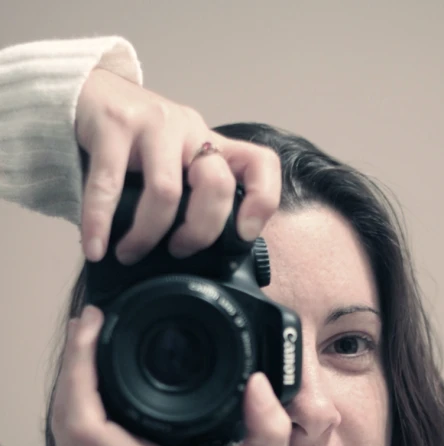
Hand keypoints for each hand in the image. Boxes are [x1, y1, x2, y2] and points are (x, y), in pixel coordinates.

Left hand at [51, 305, 290, 445]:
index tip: (93, 325)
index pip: (85, 417)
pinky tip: (87, 390)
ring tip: (86, 347)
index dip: (80, 365)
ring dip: (69, 386)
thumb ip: (268, 427)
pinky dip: (72, 412)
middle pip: (62, 417)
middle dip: (72, 363)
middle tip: (89, 324)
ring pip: (60, 433)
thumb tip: (257, 383)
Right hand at [76, 68, 280, 263]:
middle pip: (215, 185)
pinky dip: (100, 223)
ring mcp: (153, 125)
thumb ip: (189, 197)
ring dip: (147, 235)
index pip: (259, 163)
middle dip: (198, 232)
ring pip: (166, 191)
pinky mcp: (113, 125)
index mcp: (210, 144)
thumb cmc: (134, 143)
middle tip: (176, 252)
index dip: (261, 200)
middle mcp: (189, 131)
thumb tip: (194, 260)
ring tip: (128, 254)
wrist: (87, 92)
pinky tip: (95, 246)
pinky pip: (108, 185)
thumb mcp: (175, 163)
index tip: (243, 234)